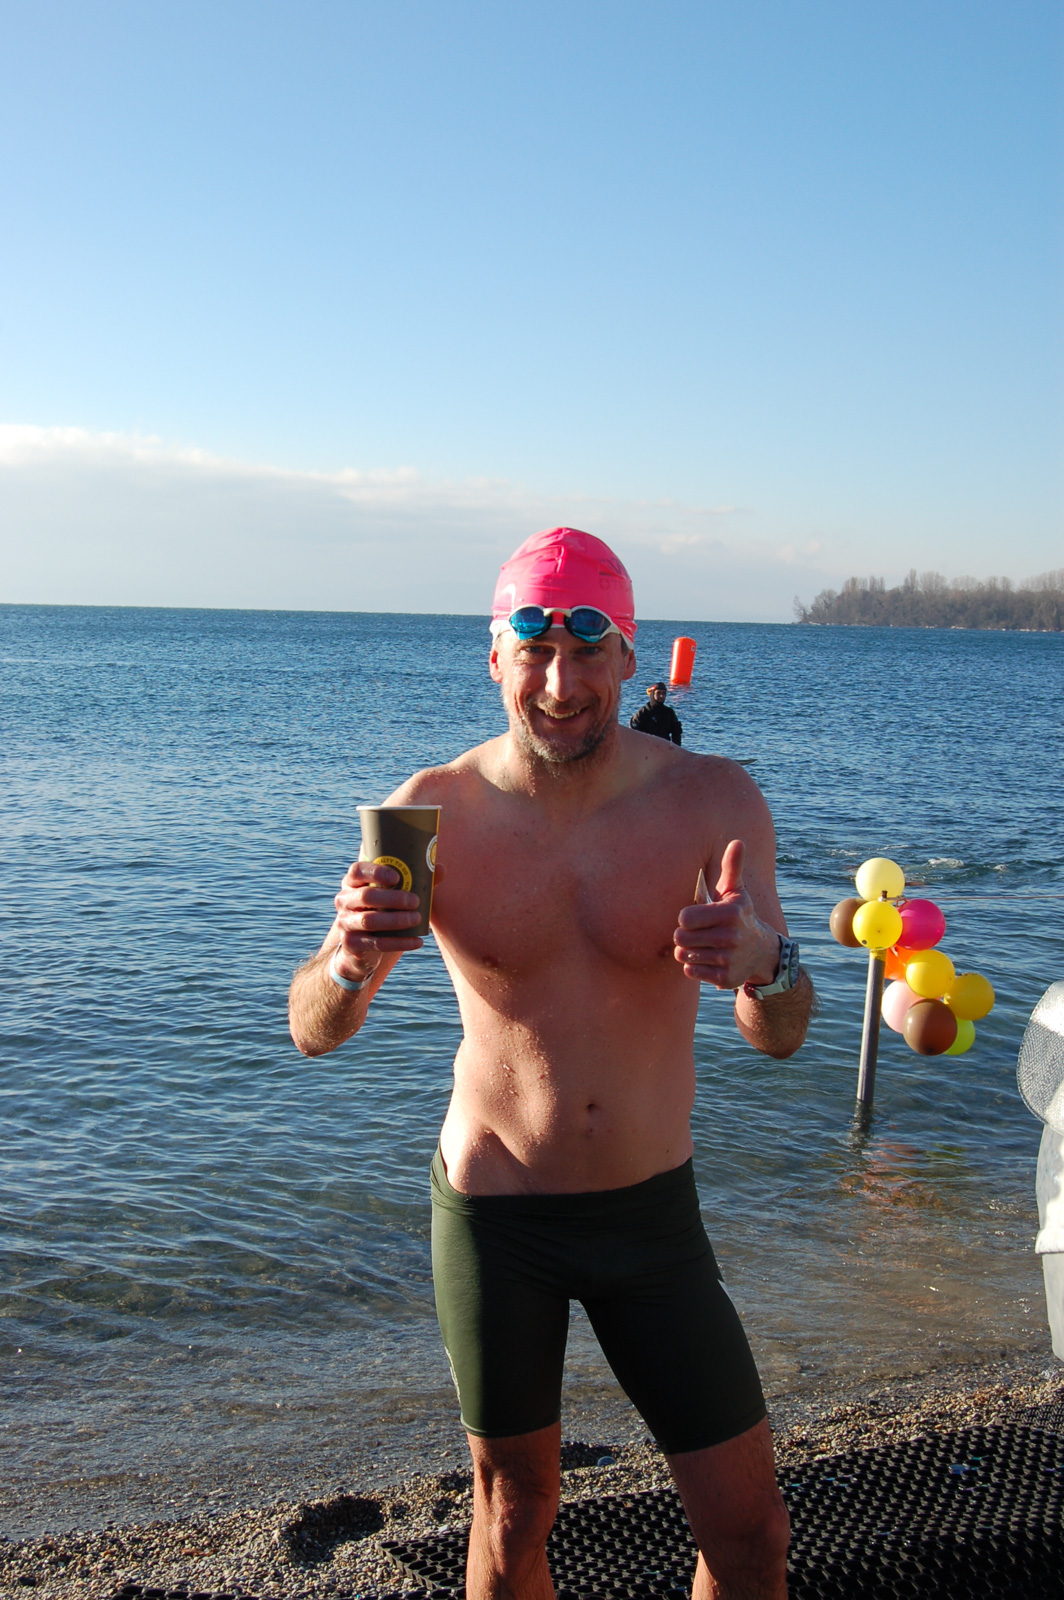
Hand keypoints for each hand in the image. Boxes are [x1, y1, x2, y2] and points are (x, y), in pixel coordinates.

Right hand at [332, 859, 423, 981]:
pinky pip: (377, 944)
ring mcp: (345, 923)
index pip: (357, 871)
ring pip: (370, 920)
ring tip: (418, 919)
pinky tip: (417, 941)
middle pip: (366, 896)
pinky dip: (400, 943)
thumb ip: (416, 882)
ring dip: (396, 920)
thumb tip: (441, 869)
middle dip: (393, 898)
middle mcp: (344, 900)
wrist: (360, 948)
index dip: (376, 872)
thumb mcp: (393, 896)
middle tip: (416, 901)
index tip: (397, 877)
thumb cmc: (382, 911)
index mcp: (353, 883)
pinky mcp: (351, 944)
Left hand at [673, 840, 780, 988]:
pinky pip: (691, 971)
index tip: (696, 917)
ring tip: (701, 945)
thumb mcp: (736, 892)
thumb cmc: (739, 916)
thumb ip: (732, 867)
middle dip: (684, 935)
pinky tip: (707, 959)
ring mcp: (728, 960)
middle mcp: (731, 937)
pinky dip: (694, 966)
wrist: (762, 953)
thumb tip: (737, 842)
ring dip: (688, 950)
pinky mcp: (725, 979)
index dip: (686, 918)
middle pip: (681, 938)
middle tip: (696, 933)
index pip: (685, 918)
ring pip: (684, 955)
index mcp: (730, 913)